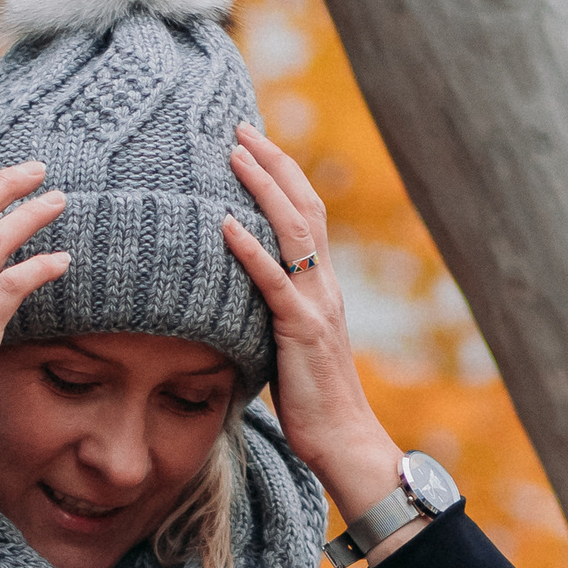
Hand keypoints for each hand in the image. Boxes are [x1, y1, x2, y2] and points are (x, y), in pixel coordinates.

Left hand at [219, 126, 405, 533]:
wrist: (343, 439)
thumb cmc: (312, 400)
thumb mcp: (288, 344)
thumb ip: (272, 313)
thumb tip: (236, 298)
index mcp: (322, 285)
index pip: (307, 215)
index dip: (283, 175)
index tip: (254, 144)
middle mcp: (324, 285)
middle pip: (303, 206)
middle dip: (273, 162)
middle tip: (239, 128)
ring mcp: (316, 305)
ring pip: (293, 232)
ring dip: (262, 188)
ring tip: (233, 155)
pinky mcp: (302, 331)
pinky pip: (273, 283)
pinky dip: (249, 251)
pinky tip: (224, 226)